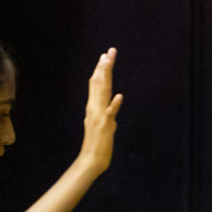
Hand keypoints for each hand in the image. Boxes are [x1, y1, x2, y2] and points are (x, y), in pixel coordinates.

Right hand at [78, 48, 123, 175]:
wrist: (92, 160)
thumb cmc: (97, 143)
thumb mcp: (102, 124)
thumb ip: (106, 114)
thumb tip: (111, 107)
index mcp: (93, 106)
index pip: (97, 84)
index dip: (101, 69)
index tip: (106, 55)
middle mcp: (94, 108)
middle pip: (99, 83)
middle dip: (104, 67)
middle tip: (109, 52)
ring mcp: (99, 116)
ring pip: (102, 93)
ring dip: (106, 77)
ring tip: (109, 63)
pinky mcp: (105, 126)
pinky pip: (110, 114)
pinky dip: (114, 105)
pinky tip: (120, 96)